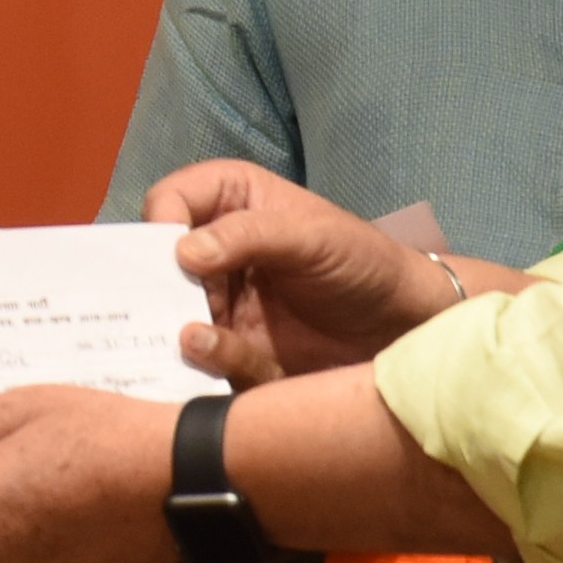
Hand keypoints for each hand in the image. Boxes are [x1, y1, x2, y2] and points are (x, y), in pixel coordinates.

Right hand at [169, 185, 462, 387]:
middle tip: (166, 309)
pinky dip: (218, 360)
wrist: (406, 329)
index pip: (168, 202)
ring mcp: (222, 303)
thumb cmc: (365, 262)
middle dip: (157, 289)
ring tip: (196, 338)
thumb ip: (249, 235)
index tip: (169, 258)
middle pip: (156, 265)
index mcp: (230, 201)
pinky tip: (239, 357)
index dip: (160, 227)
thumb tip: (183, 252)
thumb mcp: (312, 237)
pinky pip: (207, 359)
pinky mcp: (234, 350)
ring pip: (172, 316)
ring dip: (183, 329)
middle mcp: (215, 251)